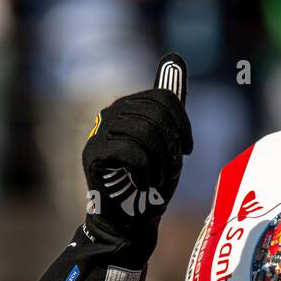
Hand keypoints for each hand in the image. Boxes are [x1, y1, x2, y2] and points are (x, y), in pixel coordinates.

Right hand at [82, 54, 193, 236]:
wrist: (128, 223)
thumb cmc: (149, 184)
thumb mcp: (167, 141)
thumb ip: (170, 105)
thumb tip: (174, 57)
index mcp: (128, 106)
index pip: (164, 98)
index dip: (182, 126)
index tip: (186, 151)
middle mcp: (110, 113)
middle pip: (156, 115)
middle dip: (171, 147)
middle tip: (168, 171)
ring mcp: (98, 133)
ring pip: (145, 134)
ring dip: (160, 163)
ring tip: (156, 179)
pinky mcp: (94, 155)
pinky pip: (132, 153)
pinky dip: (146, 173)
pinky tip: (143, 184)